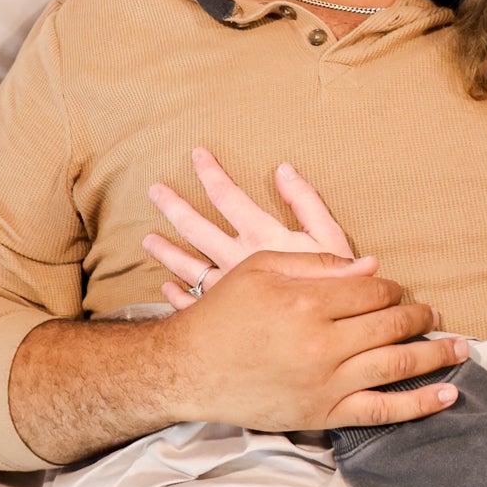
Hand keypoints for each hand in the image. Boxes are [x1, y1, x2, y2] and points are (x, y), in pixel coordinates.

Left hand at [145, 146, 357, 309]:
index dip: (210, 172)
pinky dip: (176, 296)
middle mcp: (236, 261)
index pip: (227, 196)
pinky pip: (192, 304)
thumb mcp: (331, 236)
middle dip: (173, 206)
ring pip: (186, 267)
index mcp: (261, 236)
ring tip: (148, 241)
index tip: (196, 154)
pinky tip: (167, 288)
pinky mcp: (225, 317)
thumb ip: (305, 201)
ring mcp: (227, 291)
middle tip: (154, 191)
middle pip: (195, 228)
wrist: (335, 332)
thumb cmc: (339, 284)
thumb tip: (282, 168)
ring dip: (165, 252)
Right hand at [168, 250, 465, 433]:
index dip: (390, 288)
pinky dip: (419, 405)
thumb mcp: (261, 269)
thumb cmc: (222, 313)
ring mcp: (325, 383)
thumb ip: (318, 264)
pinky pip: (381, 412)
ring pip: (396, 366)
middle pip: (391, 325)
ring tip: (460, 348)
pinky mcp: (323, 414)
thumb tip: (373, 267)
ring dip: (435, 355)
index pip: (373, 290)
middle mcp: (322, 344)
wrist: (187, 370)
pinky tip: (448, 395)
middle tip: (436, 314)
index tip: (394, 290)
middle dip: (421, 317)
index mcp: (308, 301)